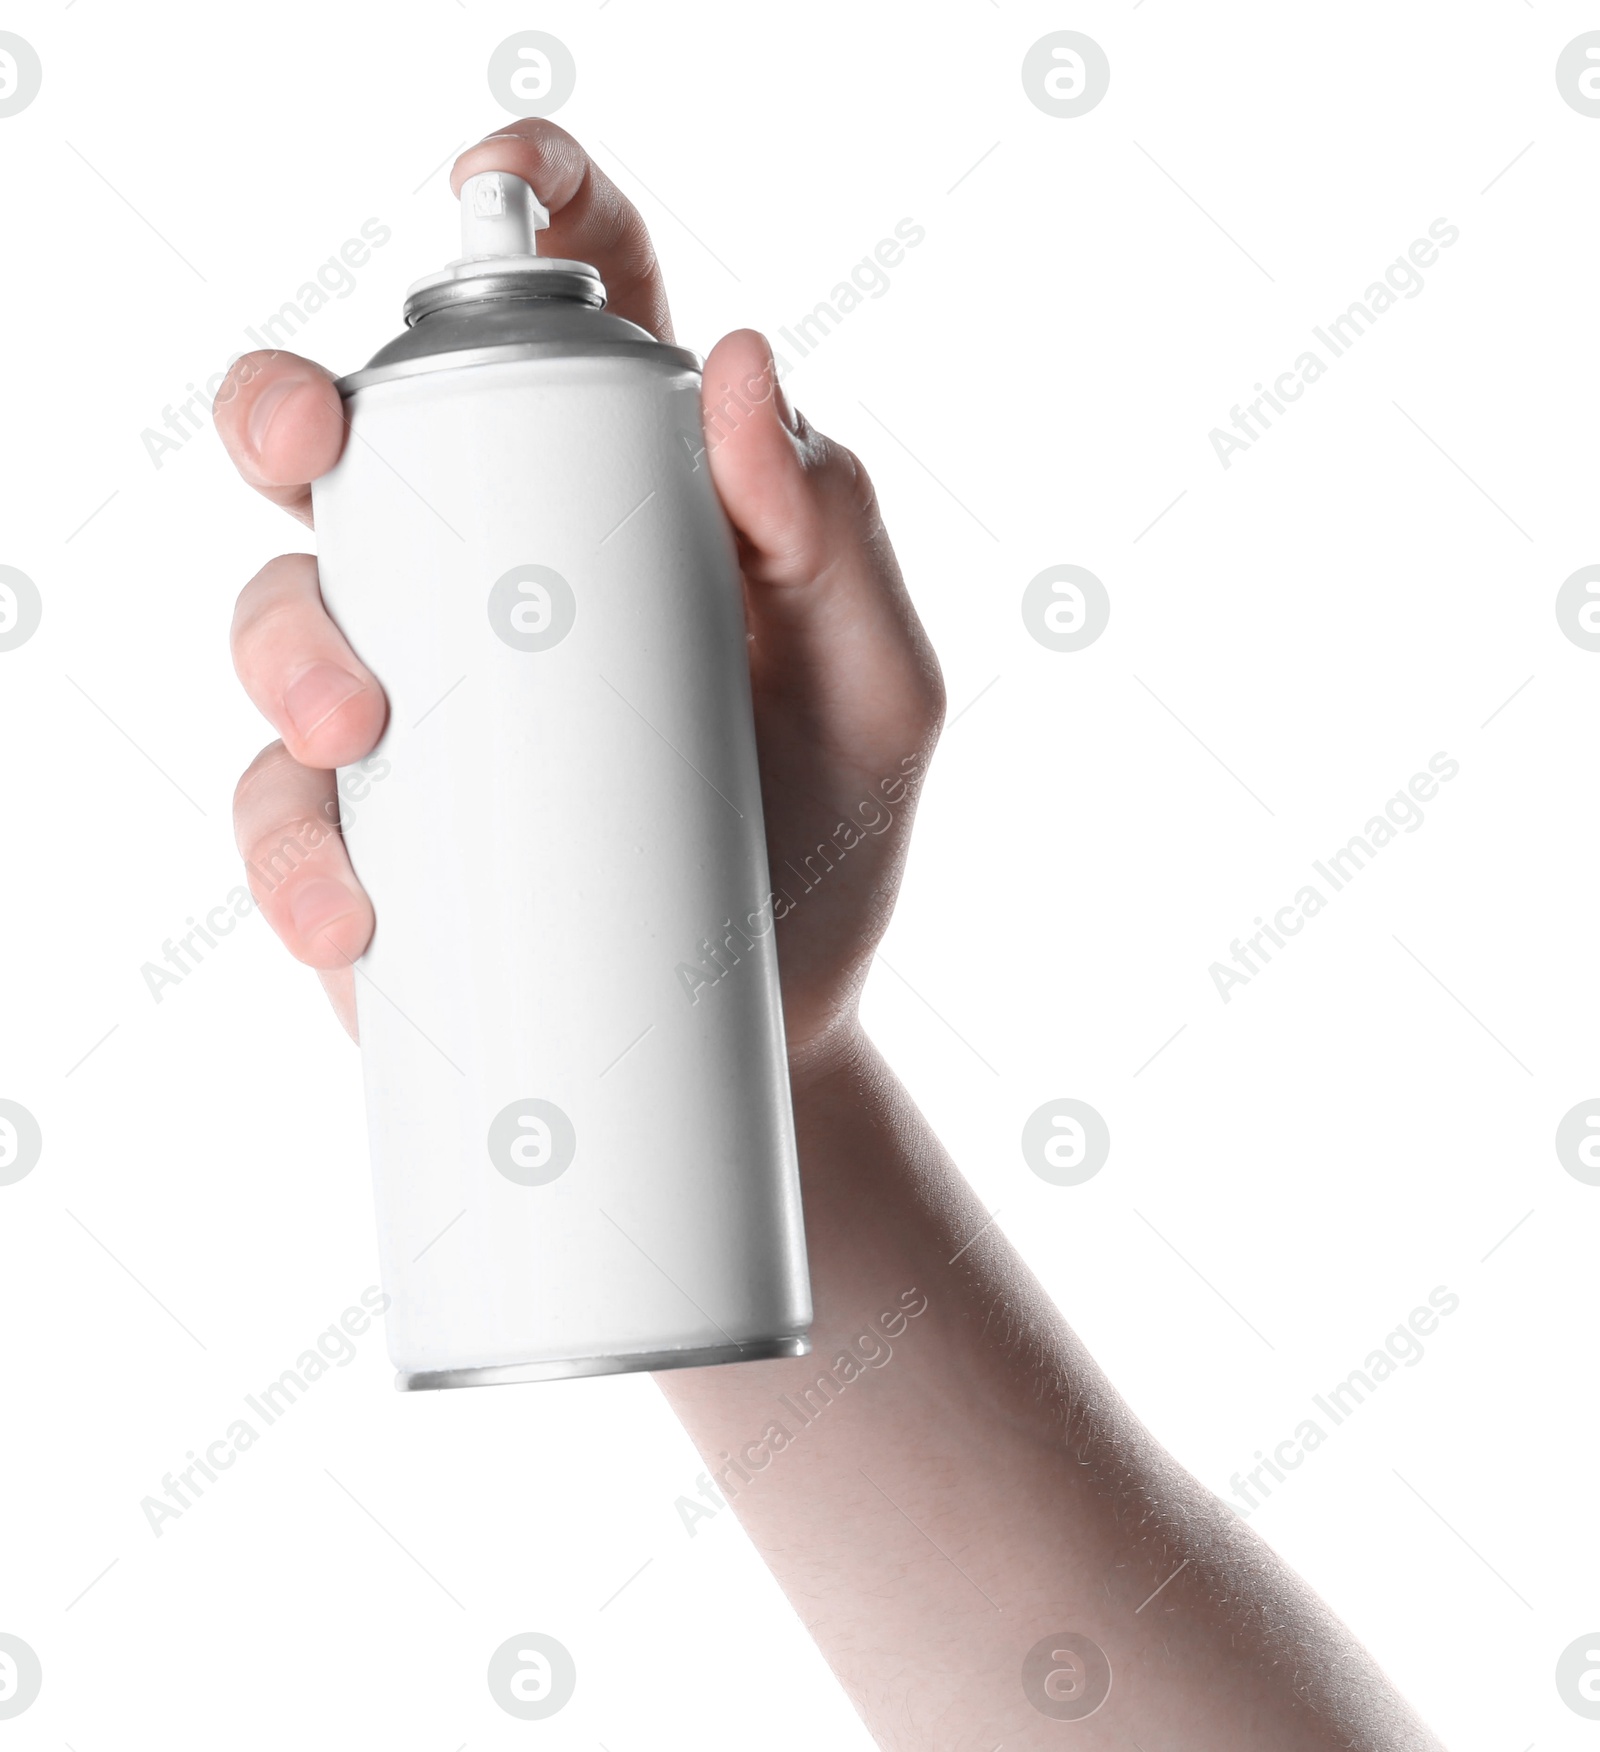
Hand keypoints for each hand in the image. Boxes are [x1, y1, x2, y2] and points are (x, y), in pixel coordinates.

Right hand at [215, 119, 942, 1067]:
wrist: (773, 1030)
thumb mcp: (875, 692)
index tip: (500, 184)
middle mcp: (497, 575)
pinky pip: (278, 810)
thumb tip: (747, 365)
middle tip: (312, 450)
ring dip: (286, 642)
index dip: (530, 209)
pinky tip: (351, 911)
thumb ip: (838, 540)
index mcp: (625, 501)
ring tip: (358, 729)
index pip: (570, 312)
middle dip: (291, 408)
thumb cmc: (829, 840)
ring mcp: (418, 700)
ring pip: (282, 611)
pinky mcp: (366, 832)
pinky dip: (292, 851)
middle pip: (355, 439)